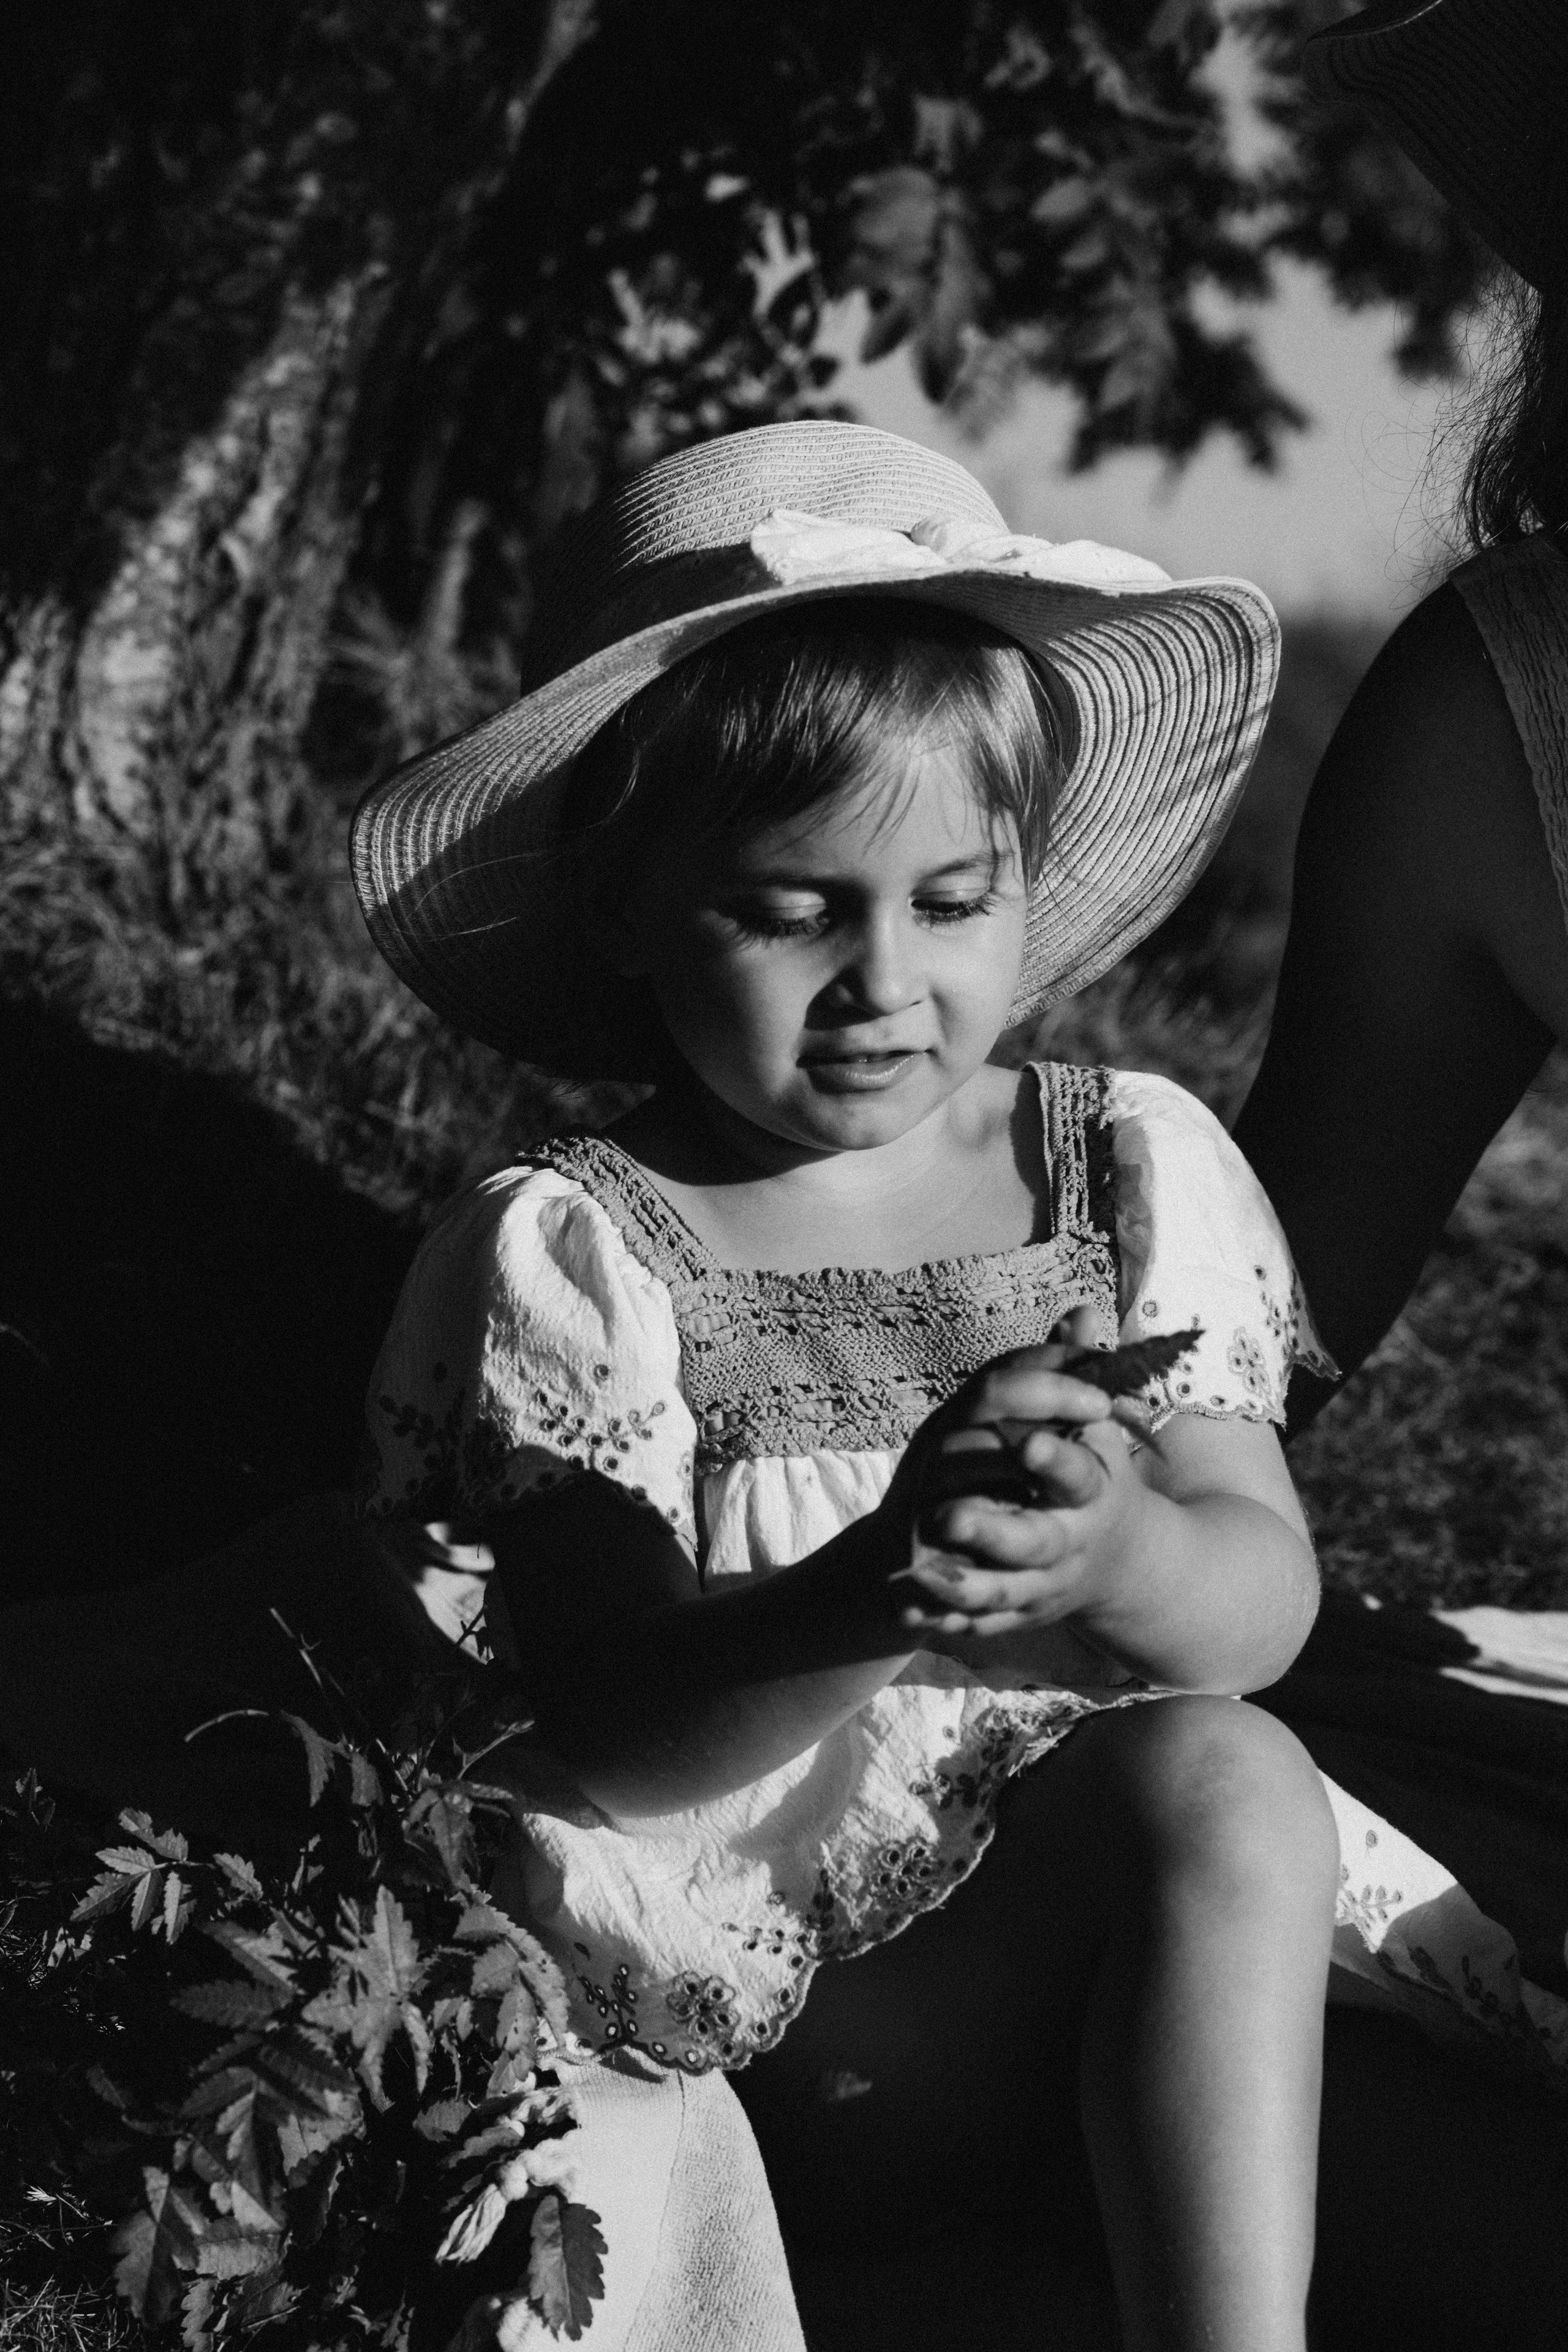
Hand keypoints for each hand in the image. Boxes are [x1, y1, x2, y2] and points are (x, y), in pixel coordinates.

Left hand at [889, 1314, 1155, 1643]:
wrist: (1118, 1560)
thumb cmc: (1093, 1475)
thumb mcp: (1093, 1427)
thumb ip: (1077, 1374)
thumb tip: (1079, 1309)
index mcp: (1092, 1491)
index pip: (1077, 1473)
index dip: (1055, 1459)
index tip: (1029, 1444)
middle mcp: (1073, 1541)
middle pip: (1035, 1541)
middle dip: (992, 1531)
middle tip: (946, 1517)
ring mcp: (1048, 1584)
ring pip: (1004, 1592)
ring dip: (960, 1586)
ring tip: (914, 1575)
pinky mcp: (1022, 1614)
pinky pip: (982, 1624)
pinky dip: (946, 1622)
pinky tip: (906, 1615)